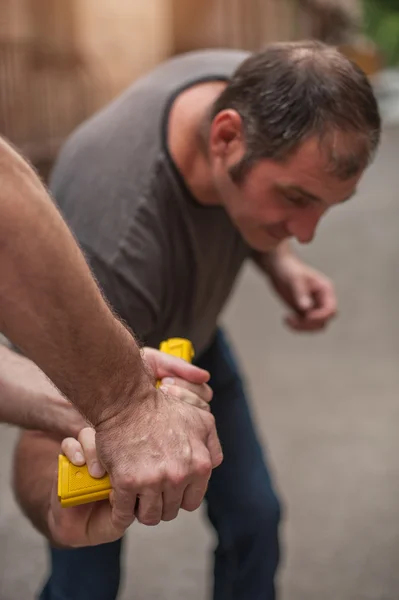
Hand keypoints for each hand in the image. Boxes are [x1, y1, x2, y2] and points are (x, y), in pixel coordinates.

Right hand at [48, 428, 125, 547]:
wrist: (79, 530)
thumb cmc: (105, 519)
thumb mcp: (123, 517)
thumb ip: (129, 505)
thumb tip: (129, 491)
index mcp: (123, 464)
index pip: (129, 441)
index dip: (131, 445)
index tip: (133, 463)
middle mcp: (105, 456)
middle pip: (110, 433)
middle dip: (111, 448)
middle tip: (110, 471)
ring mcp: (85, 456)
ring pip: (88, 435)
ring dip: (91, 450)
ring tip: (95, 472)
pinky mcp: (67, 460)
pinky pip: (68, 444)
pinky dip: (73, 451)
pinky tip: (78, 463)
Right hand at [94, 347, 220, 529]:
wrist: (128, 401)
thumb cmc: (163, 408)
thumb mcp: (201, 420)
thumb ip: (212, 446)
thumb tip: (213, 465)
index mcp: (200, 465)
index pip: (191, 502)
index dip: (178, 497)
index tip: (167, 488)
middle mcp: (179, 476)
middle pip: (170, 511)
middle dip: (160, 503)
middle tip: (148, 489)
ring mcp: (153, 481)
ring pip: (149, 516)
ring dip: (141, 509)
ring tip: (134, 495)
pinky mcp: (127, 483)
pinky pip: (123, 513)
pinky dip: (120, 511)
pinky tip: (118, 498)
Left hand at [266, 253, 336, 331]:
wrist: (278, 267)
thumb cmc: (288, 269)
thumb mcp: (294, 280)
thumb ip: (301, 294)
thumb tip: (306, 309)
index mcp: (325, 290)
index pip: (331, 310)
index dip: (320, 316)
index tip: (305, 316)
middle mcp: (322, 300)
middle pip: (325, 320)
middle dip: (310, 324)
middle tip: (293, 319)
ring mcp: (313, 306)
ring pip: (316, 326)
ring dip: (303, 327)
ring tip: (288, 319)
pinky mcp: (303, 311)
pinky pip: (305, 325)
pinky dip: (296, 326)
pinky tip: (285, 319)